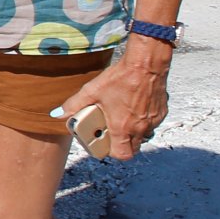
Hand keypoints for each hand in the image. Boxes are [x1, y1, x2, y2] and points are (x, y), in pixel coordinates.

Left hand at [54, 50, 169, 159]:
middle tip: (112, 133)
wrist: (145, 64)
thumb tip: (58, 114)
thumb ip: (74, 104)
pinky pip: (152, 124)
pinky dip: (143, 121)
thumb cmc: (121, 77)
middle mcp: (140, 128)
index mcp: (122, 127)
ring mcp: (152, 121)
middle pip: (133, 148)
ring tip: (122, 119)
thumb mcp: (92, 90)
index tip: (104, 144)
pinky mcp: (161, 112)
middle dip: (123, 145)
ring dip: (133, 133)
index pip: (122, 154)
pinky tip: (134, 108)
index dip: (112, 152)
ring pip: (143, 136)